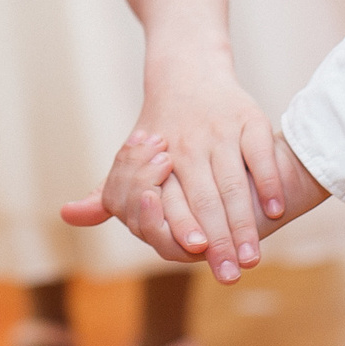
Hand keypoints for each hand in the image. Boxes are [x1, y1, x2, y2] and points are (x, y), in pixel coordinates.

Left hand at [69, 125, 330, 276]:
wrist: (189, 70)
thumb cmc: (161, 128)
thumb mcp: (131, 157)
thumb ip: (110, 194)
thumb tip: (68, 215)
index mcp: (157, 158)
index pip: (169, 198)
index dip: (181, 224)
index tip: (193, 252)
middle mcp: (187, 145)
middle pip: (204, 198)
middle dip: (218, 238)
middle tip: (230, 274)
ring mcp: (219, 131)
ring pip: (232, 181)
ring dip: (244, 221)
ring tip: (252, 256)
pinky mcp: (249, 118)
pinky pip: (259, 152)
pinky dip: (268, 182)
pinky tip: (276, 210)